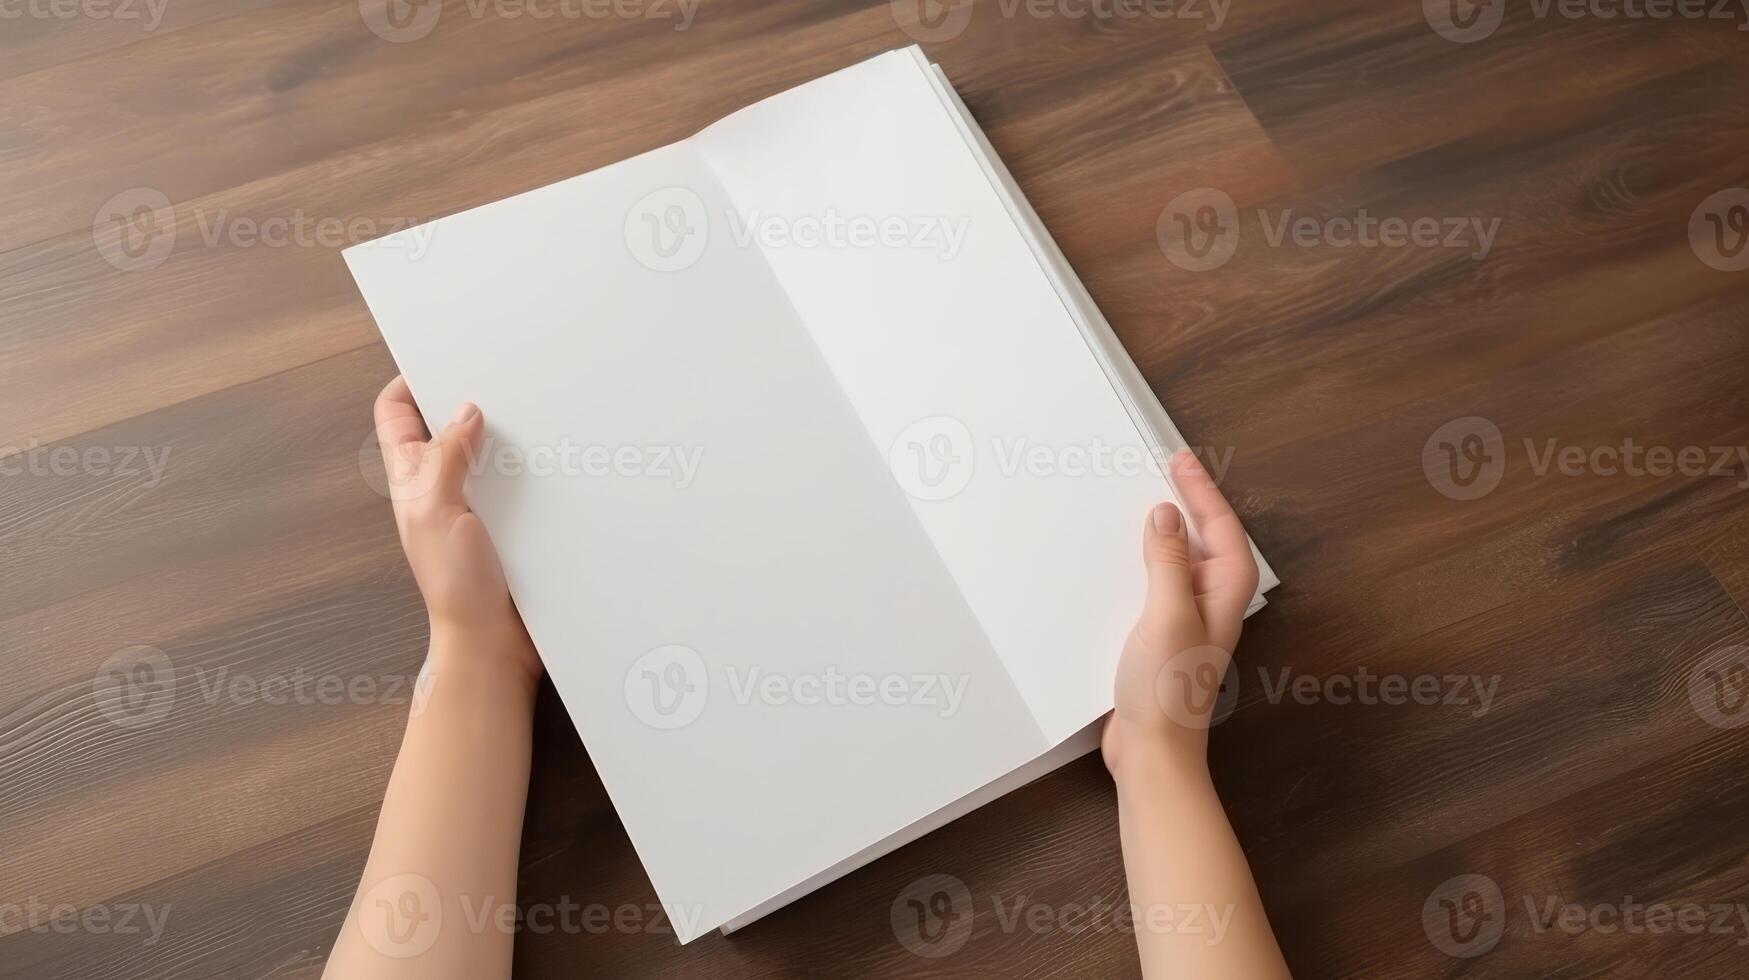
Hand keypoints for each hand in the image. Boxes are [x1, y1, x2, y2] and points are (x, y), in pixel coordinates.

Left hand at [373, 376, 541, 687]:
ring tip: (533, 408)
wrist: (492, 641)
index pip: (395, 413)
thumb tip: (466, 410)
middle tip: (500, 373)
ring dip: (507, 433)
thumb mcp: (437, 511)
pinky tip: (556, 456)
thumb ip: (447, 457)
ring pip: (488, 448)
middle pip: (445, 423)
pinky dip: (534, 465)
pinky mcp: (511, 520)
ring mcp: (476, 502)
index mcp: (411, 478)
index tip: (441, 357)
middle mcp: (440, 485)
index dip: (410, 382)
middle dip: (467, 397)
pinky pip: (520, 480)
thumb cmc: (455, 585)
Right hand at [1102, 450, 1258, 780]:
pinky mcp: (1163, 634)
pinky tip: (1124, 559)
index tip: (1181, 459)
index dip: (1202, 490)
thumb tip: (1166, 516)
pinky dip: (1146, 562)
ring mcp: (1188, 619)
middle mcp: (1212, 603)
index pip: (1220, 526)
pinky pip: (1159, 583)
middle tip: (1171, 467)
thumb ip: (1166, 562)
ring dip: (1169, 531)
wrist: (1152, 749)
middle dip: (1193, 503)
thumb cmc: (1167, 691)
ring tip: (1148, 500)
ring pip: (1184, 560)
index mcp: (1224, 593)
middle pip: (1209, 539)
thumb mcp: (1166, 614)